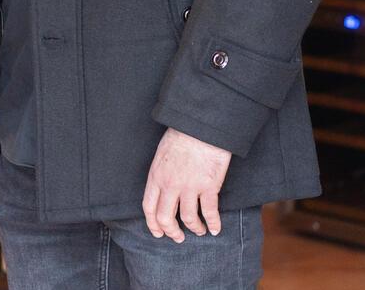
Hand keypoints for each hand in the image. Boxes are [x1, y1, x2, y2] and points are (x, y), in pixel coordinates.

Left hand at [142, 127, 232, 241]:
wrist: (199, 127)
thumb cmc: (181, 135)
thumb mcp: (161, 154)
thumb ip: (161, 173)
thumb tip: (163, 188)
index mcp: (156, 176)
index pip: (149, 207)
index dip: (153, 223)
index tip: (158, 232)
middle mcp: (170, 184)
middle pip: (165, 217)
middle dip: (171, 232)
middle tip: (178, 237)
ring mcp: (189, 186)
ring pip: (188, 218)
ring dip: (194, 228)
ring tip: (199, 231)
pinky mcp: (208, 186)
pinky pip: (210, 212)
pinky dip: (213, 223)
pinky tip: (215, 228)